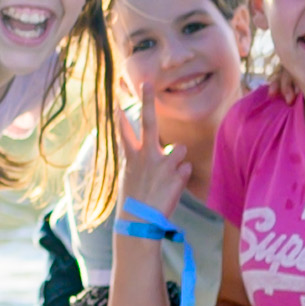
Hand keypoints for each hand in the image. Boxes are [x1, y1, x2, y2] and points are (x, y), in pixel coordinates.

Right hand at [114, 92, 193, 219]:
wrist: (140, 222)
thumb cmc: (134, 203)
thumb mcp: (129, 180)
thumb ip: (139, 163)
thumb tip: (144, 155)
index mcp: (132, 158)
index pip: (124, 132)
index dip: (121, 116)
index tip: (119, 100)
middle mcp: (147, 155)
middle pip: (148, 122)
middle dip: (147, 101)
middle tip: (147, 83)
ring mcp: (163, 163)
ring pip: (180, 148)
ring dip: (178, 160)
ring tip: (169, 178)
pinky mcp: (178, 173)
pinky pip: (186, 168)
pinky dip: (182, 178)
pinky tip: (172, 189)